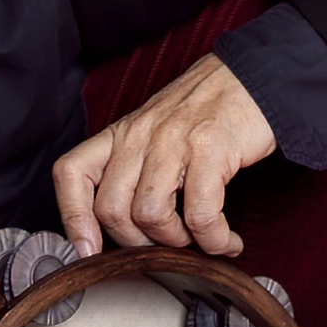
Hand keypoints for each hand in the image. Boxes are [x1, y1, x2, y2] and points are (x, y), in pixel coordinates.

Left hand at [54, 54, 275, 257]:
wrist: (255, 76)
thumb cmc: (208, 110)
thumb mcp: (157, 132)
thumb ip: (136, 168)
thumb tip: (128, 226)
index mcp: (121, 133)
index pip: (72, 172)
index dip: (72, 217)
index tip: (87, 250)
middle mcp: (139, 134)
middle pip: (110, 209)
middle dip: (139, 243)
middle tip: (169, 244)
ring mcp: (172, 140)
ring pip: (150, 215)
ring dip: (177, 242)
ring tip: (200, 237)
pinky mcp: (209, 150)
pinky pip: (200, 215)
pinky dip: (214, 240)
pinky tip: (227, 241)